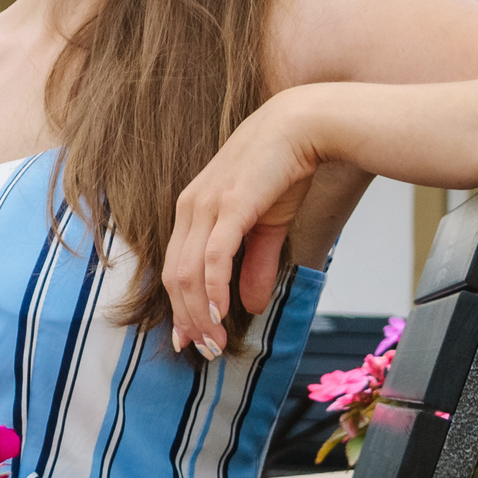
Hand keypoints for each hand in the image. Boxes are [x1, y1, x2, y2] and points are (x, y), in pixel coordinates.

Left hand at [161, 89, 324, 358]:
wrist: (304, 126)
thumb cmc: (283, 169)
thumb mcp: (266, 226)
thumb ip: (255, 265)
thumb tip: (250, 306)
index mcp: (192, 209)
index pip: (174, 267)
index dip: (179, 307)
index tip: (189, 339)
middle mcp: (190, 207)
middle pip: (174, 276)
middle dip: (188, 319)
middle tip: (204, 351)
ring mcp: (206, 205)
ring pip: (188, 273)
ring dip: (200, 314)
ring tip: (214, 342)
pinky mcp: (229, 206)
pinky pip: (212, 257)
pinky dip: (213, 289)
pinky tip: (221, 314)